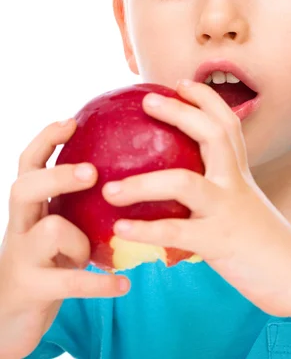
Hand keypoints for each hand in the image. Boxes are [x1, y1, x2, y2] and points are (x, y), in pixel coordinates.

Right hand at [0, 120, 129, 357]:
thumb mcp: (57, 229)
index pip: (28, 163)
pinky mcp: (32, 288)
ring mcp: (22, 257)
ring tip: (95, 255)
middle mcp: (20, 226)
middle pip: (24, 186)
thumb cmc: (45, 264)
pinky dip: (99, 283)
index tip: (71, 121)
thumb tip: (128, 176)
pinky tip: (124, 285)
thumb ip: (78, 206)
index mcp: (29, 207)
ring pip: (50, 230)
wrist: (9, 319)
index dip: (46, 140)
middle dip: (58, 175)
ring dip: (81, 242)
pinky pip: (69, 281)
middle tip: (91, 173)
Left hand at [102, 80, 290, 316]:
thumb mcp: (241, 202)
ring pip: (184, 183)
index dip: (205, 99)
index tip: (181, 82)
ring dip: (142, 183)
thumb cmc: (261, 239)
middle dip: (180, 113)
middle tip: (148, 101)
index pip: (227, 123)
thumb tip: (173, 181)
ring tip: (109, 188)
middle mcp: (235, 183)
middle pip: (212, 135)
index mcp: (239, 172)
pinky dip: (145, 229)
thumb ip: (216, 187)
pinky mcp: (219, 241)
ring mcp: (228, 209)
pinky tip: (119, 229)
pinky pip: (176, 232)